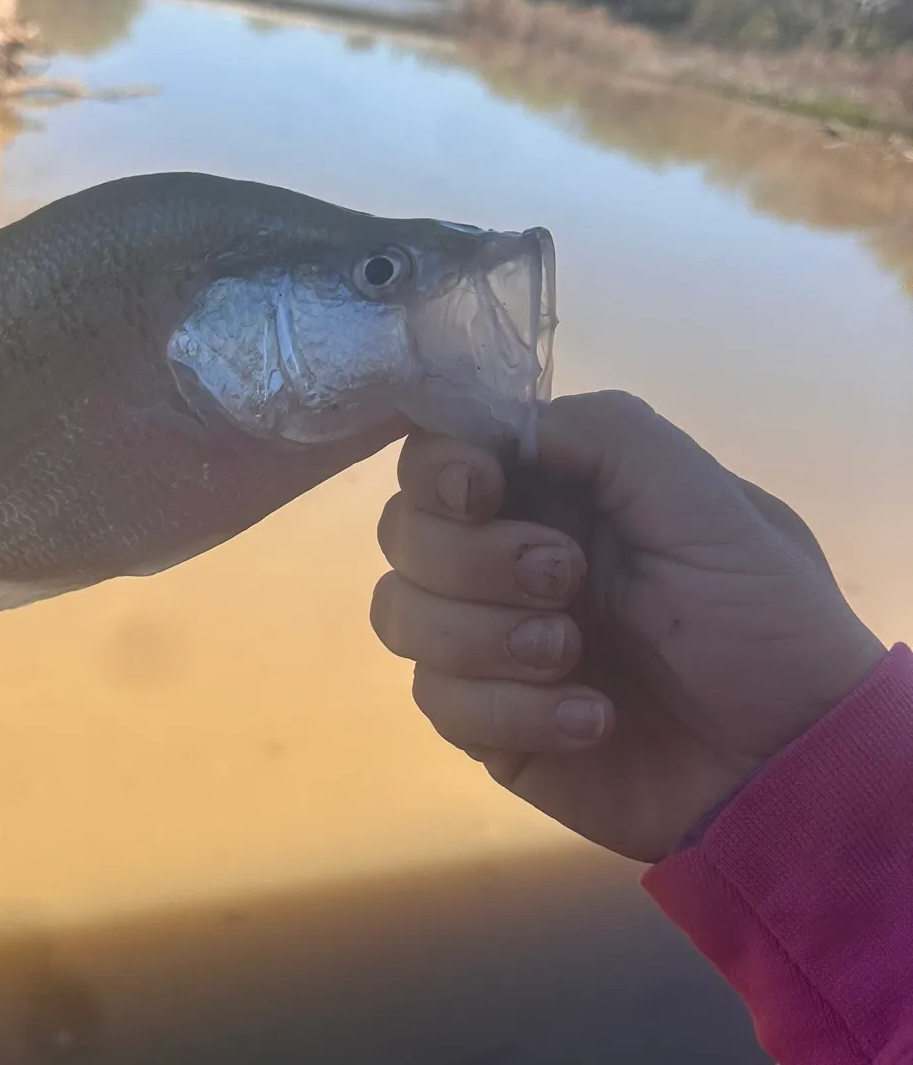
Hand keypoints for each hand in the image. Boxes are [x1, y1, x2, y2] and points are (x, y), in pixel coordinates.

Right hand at [370, 390, 885, 861]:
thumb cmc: (760, 617)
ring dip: (482, 635)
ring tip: (573, 658)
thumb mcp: (706, 499)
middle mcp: (501, 557)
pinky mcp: (487, 722)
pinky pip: (438, 701)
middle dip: (471, 558)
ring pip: (398, 614)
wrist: (792, 761)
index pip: (438, 456)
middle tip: (564, 581)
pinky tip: (592, 720)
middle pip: (402, 531)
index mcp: (549, 492)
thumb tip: (506, 429)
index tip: (482, 492)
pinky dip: (512, 711)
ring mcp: (486, 641)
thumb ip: (607, 434)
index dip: (439, 470)